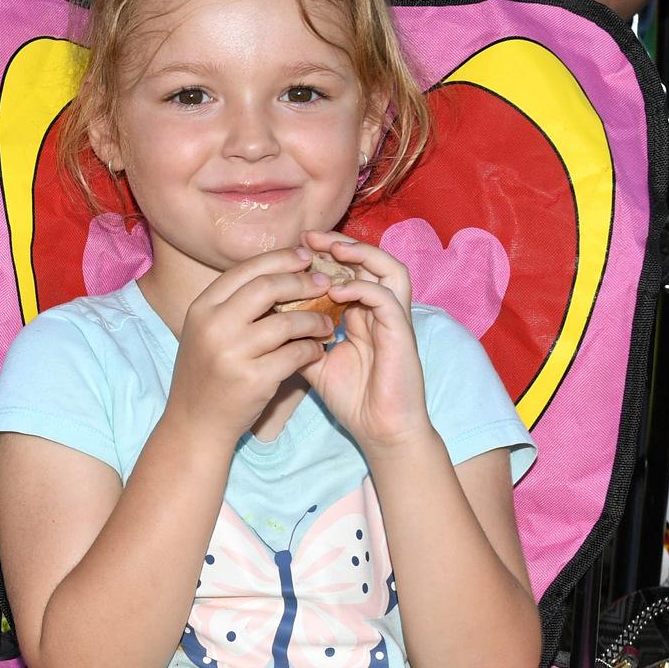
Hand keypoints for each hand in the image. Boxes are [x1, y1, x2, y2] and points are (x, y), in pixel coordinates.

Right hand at [165, 248, 337, 444]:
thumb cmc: (208, 372)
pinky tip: (317, 349)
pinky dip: (312, 348)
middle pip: (267, 287)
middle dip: (302, 282)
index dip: (279, 259)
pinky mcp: (253, 379)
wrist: (195, 422)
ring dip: (314, 319)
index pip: (245, 270)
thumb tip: (280, 272)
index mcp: (201, 308)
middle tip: (325, 283)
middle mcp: (213, 326)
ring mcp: (232, 353)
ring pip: (287, 322)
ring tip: (327, 323)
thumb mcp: (207, 331)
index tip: (304, 257)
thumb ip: (234, 304)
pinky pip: (295, 354)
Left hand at [299, 230, 430, 450]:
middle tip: (308, 237)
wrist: (379, 430)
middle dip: (338, 243)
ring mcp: (393, 319)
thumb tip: (266, 320)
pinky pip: (386, 297)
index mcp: (361, 314)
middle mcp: (380, 310)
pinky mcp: (402, 333)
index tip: (292, 249)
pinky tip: (337, 291)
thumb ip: (298, 338)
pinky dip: (362, 288)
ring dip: (360, 254)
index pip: (348, 270)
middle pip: (369, 260)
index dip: (324, 255)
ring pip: (388, 268)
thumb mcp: (314, 363)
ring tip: (329, 250)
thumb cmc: (352, 398)